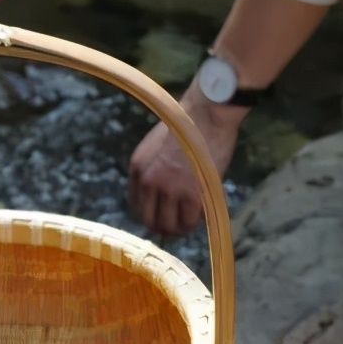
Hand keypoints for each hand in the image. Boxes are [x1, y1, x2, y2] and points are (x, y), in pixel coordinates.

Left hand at [128, 81, 243, 235]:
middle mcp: (148, 181)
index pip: (136, 206)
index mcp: (137, 168)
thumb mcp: (156, 147)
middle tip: (175, 228)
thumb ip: (153, 169)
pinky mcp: (191, 193)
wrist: (206, 113)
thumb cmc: (188, 126)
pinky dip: (194, 224)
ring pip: (168, 225)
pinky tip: (199, 218)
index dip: (149, 215)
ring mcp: (169, 188)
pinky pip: (189, 221)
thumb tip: (159, 194)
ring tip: (187, 226)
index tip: (160, 217)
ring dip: (178, 229)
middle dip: (162, 227)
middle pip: (149, 220)